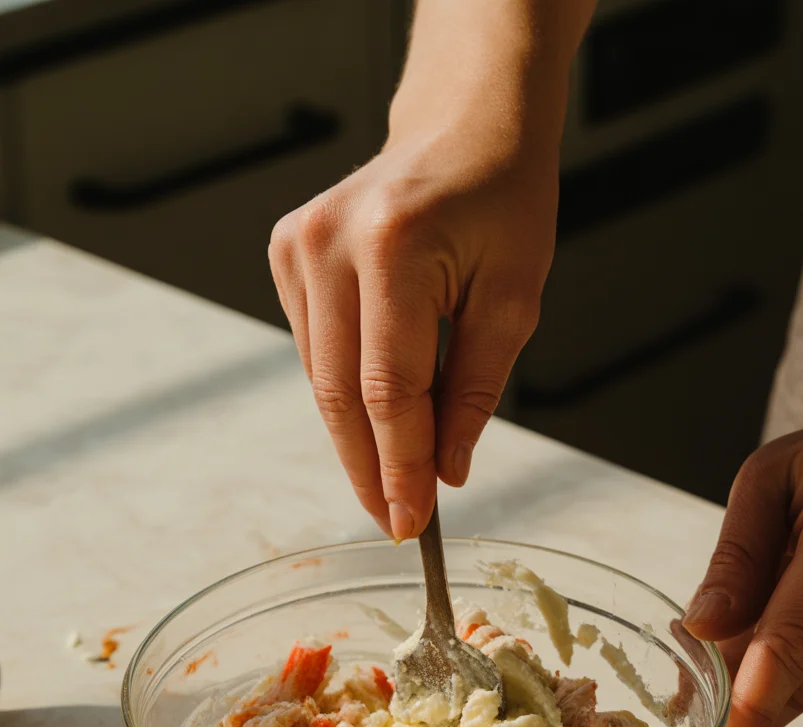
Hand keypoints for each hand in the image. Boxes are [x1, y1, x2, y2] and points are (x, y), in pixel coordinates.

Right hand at [269, 110, 557, 539]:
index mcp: (393, 247)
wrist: (463, 127)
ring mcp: (298, 246)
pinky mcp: (287, 254)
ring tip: (395, 481)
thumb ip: (474, 390)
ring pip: (323, 381)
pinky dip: (347, 396)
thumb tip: (444, 472)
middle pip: (341, 394)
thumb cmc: (502, 200)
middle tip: (396, 522)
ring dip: (358, 440)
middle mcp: (329, 244)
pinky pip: (315, 352)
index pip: (390, 390)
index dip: (401, 466)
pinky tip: (378, 420)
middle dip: (371, 469)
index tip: (414, 522)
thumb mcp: (514, 298)